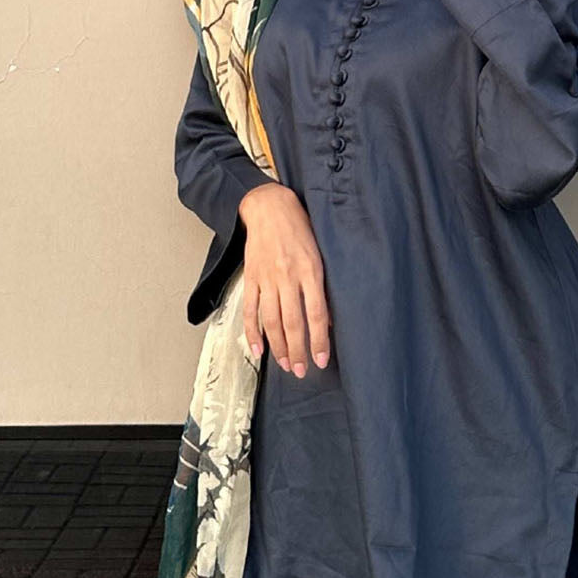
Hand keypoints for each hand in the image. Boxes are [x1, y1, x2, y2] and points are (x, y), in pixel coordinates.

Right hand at [238, 185, 331, 375]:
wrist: (269, 206)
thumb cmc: (300, 228)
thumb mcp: (320, 253)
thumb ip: (323, 285)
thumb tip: (327, 319)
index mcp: (310, 270)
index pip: (316, 314)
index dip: (318, 340)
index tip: (321, 360)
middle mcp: (288, 276)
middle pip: (292, 322)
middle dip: (297, 351)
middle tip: (300, 371)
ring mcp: (267, 278)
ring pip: (271, 320)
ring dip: (277, 346)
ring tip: (284, 364)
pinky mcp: (251, 277)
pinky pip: (251, 309)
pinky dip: (252, 332)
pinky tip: (258, 349)